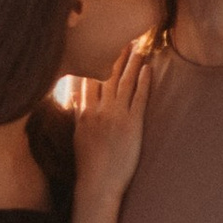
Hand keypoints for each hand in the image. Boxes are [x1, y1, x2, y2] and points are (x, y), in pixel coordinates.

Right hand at [66, 39, 152, 197]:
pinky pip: (139, 99)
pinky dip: (143, 82)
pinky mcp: (132, 125)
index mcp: (85, 112)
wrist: (98, 184)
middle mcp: (98, 111)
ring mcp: (115, 117)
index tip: (100, 44)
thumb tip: (75, 95)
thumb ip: (77, 112)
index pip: (89, 79)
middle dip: (116, 56)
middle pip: (107, 76)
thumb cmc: (88, 163)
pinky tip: (147, 69)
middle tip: (124, 38)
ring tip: (138, 47)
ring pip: (124, 83)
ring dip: (131, 63)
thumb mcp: (78, 134)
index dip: (95, 60)